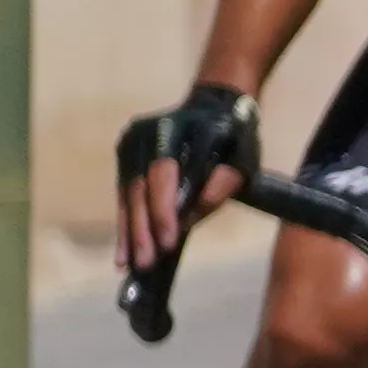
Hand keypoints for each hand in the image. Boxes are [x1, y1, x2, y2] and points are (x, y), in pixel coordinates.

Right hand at [111, 82, 244, 279]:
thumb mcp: (244, 156)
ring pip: (127, 192)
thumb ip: (224, 182)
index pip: (164, 172)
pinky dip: (125, 221)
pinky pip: (123, 192)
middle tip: (145, 261)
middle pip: (140, 185)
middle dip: (142, 227)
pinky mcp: (125, 152)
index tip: (169, 241)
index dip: (164, 209)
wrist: (212, 104)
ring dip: (128, 230)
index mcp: (178, 129)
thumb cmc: (235, 136)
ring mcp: (132, 141)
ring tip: (128, 263)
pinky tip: (123, 250)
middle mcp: (149, 132)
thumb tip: (193, 214)